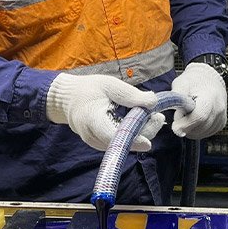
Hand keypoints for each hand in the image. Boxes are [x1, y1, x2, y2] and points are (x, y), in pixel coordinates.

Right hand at [46, 73, 163, 151]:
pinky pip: (120, 142)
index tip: (148, 142)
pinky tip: (142, 121)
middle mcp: (92, 136)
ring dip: (141, 132)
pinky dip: (133, 133)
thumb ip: (130, 94)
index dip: (131, 140)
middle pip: (122, 142)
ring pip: (124, 144)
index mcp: (91, 119)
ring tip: (153, 116)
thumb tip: (152, 102)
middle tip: (158, 116)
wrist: (69, 99)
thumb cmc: (88, 89)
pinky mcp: (101, 144)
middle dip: (144, 132)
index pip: (112, 136)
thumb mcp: (109, 84)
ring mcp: (96, 142)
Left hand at [171, 63, 226, 138]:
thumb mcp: (181, 83)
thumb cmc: (194, 81)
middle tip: (179, 115)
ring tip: (187, 114)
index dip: (185, 124)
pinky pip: (205, 133)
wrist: (209, 79)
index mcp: (210, 97)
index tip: (174, 127)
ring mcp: (221, 118)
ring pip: (201, 133)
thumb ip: (176, 99)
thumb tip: (176, 119)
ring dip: (190, 129)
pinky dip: (196, 130)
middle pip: (200, 128)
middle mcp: (218, 109)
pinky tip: (193, 119)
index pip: (199, 116)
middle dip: (185, 126)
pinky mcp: (221, 124)